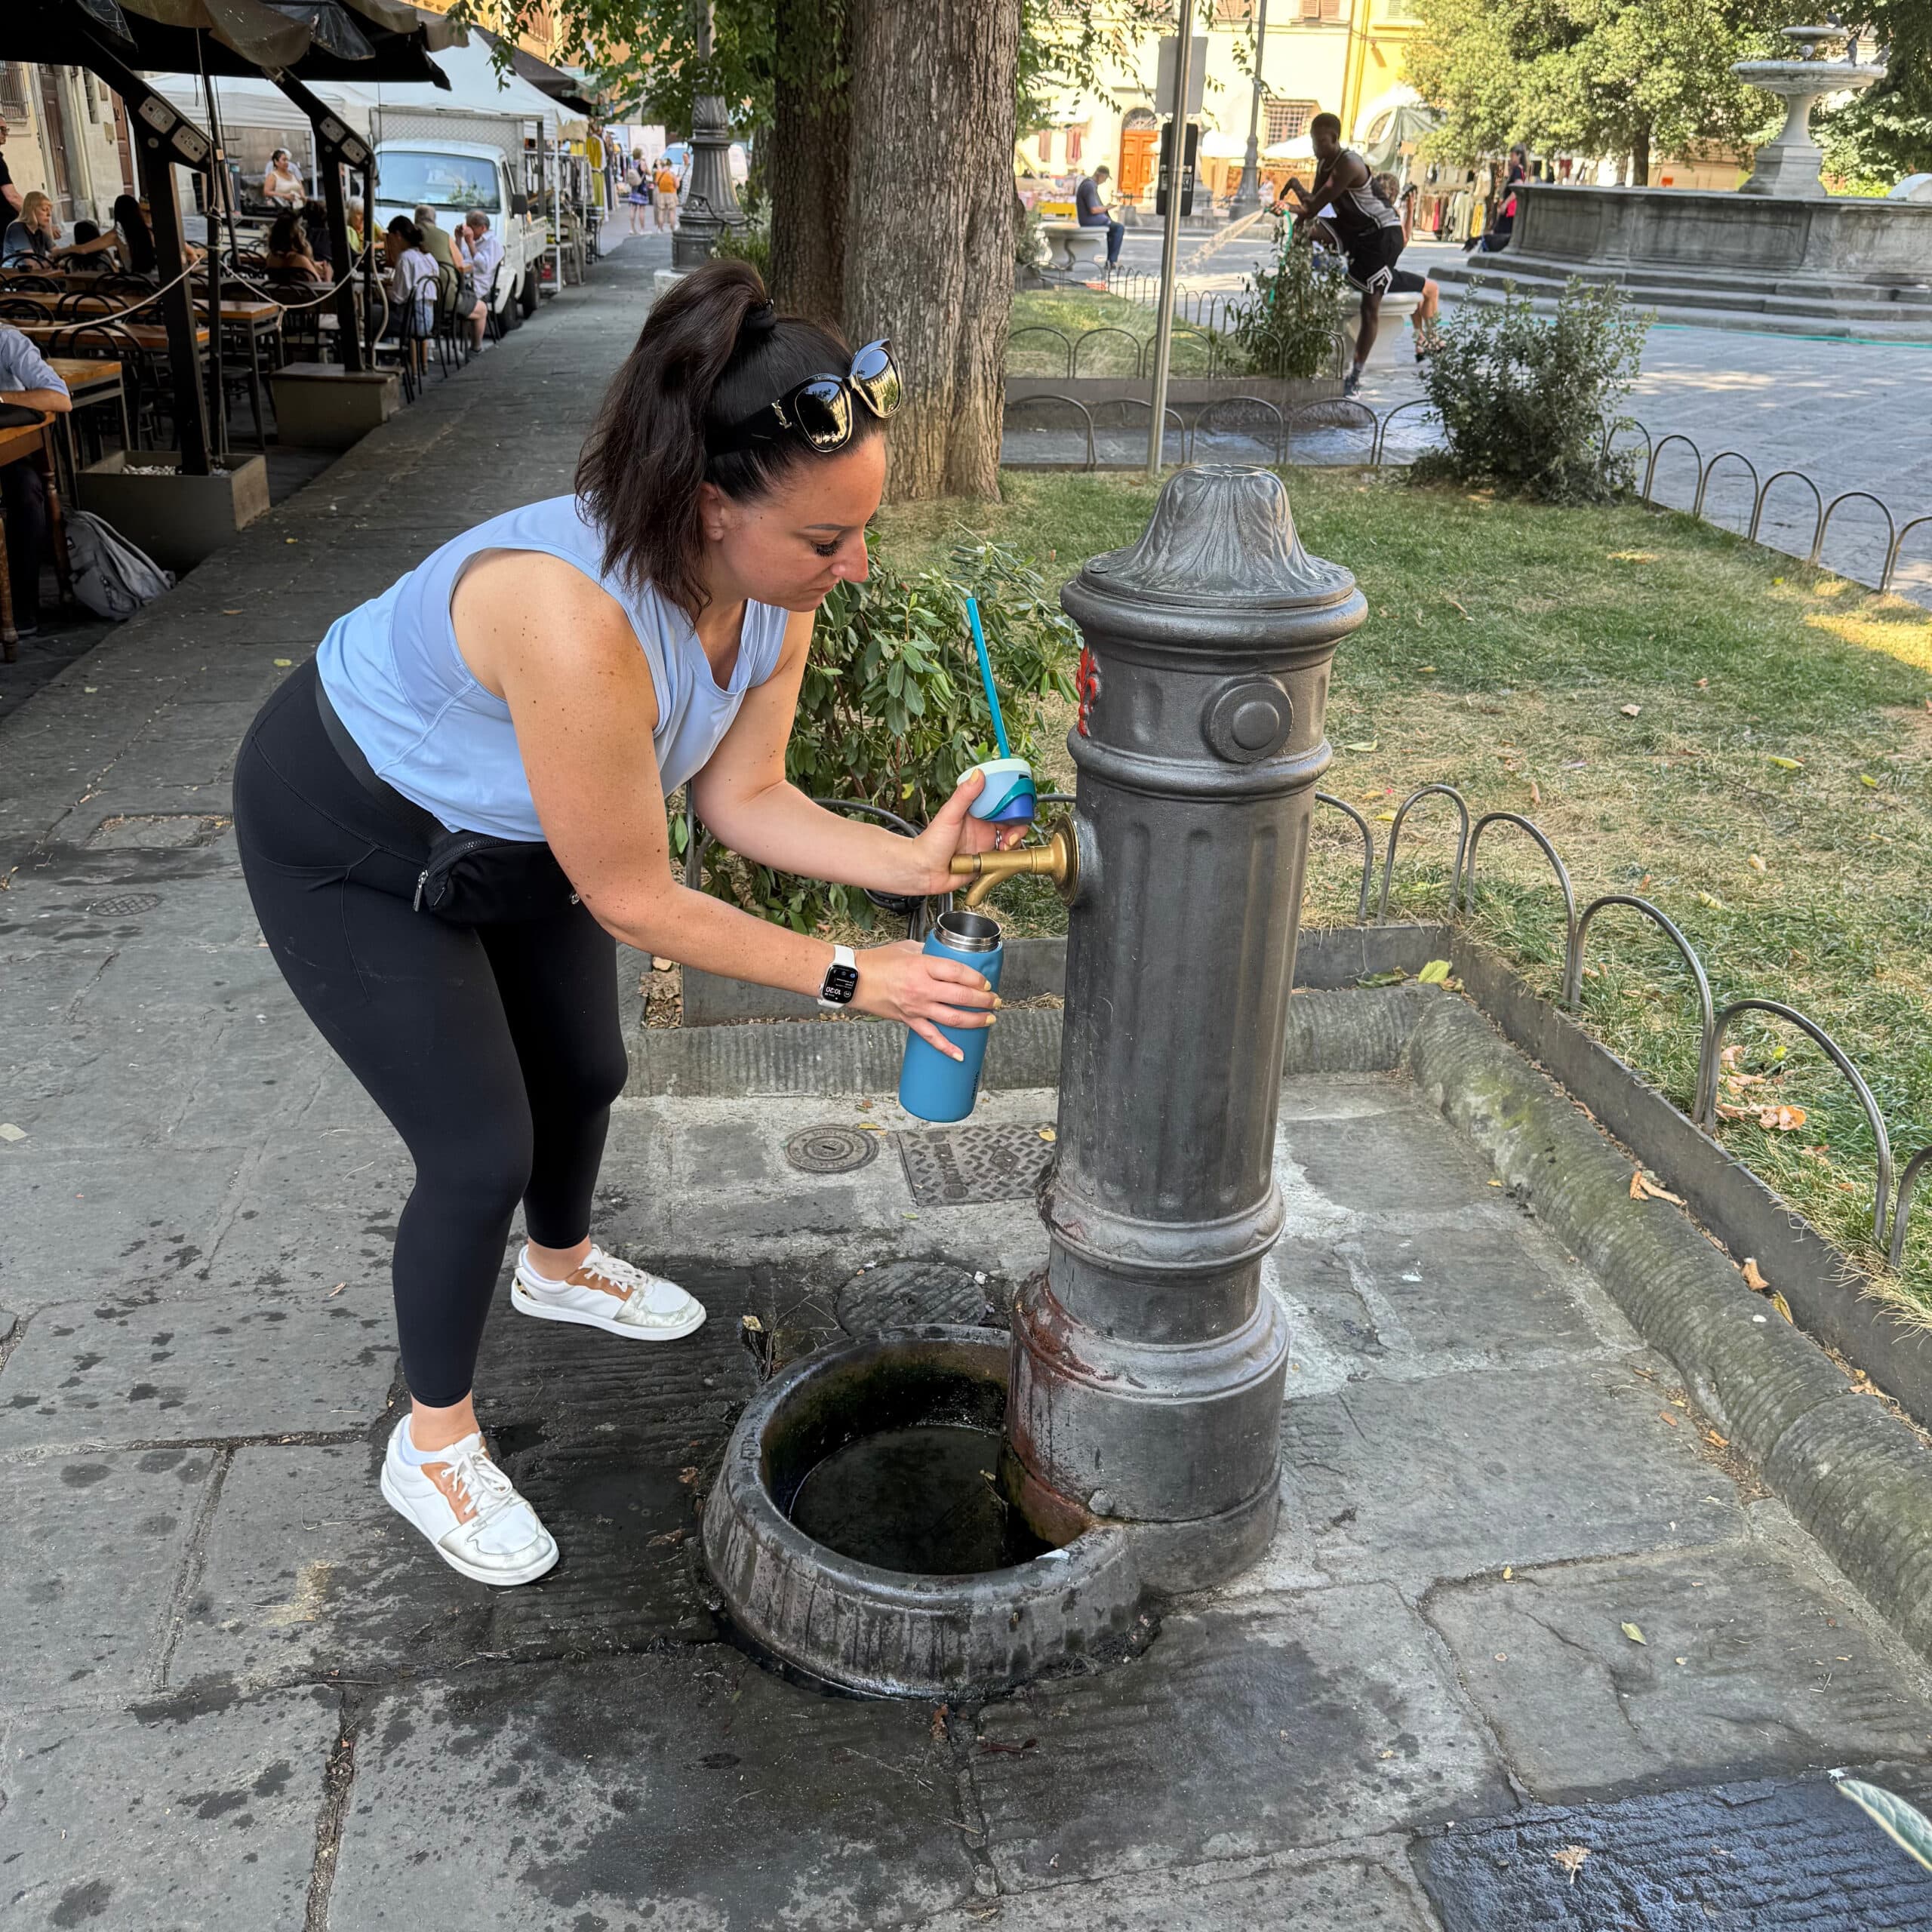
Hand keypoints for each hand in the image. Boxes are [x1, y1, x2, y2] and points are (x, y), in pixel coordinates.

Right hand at [854, 940, 997, 1059]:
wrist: (853, 979)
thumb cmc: (876, 962)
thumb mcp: (907, 948)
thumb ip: (929, 952)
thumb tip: (946, 955)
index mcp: (923, 966)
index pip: (959, 972)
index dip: (977, 979)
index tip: (986, 982)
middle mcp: (922, 988)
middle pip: (961, 996)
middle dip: (984, 1000)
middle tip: (995, 1000)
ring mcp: (916, 1007)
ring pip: (953, 1018)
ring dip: (975, 1020)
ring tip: (989, 1019)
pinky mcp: (909, 1020)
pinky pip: (931, 1037)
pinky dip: (947, 1048)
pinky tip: (960, 1054)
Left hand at [898, 769, 1026, 895]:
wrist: (924, 872)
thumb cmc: (930, 843)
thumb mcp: (949, 815)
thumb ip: (964, 795)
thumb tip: (978, 775)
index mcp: (975, 812)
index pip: (1000, 801)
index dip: (1012, 800)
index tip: (1019, 801)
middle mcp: (983, 826)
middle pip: (1011, 820)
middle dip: (1018, 823)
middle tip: (1013, 831)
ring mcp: (986, 843)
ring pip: (1011, 838)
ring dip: (1015, 840)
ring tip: (1006, 845)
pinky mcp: (988, 860)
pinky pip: (1005, 857)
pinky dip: (1009, 856)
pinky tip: (1001, 855)